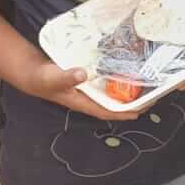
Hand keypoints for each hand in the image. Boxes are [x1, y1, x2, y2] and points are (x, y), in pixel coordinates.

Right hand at [23, 57, 147, 120]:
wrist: (33, 73)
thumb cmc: (43, 78)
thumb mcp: (54, 77)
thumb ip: (67, 76)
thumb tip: (83, 74)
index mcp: (83, 102)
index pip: (107, 110)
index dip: (124, 112)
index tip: (141, 110)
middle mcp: (88, 98)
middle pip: (113, 104)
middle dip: (131, 102)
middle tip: (151, 96)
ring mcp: (88, 90)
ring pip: (111, 94)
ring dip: (126, 92)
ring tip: (145, 85)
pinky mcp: (87, 81)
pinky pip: (105, 83)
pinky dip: (116, 80)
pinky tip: (126, 72)